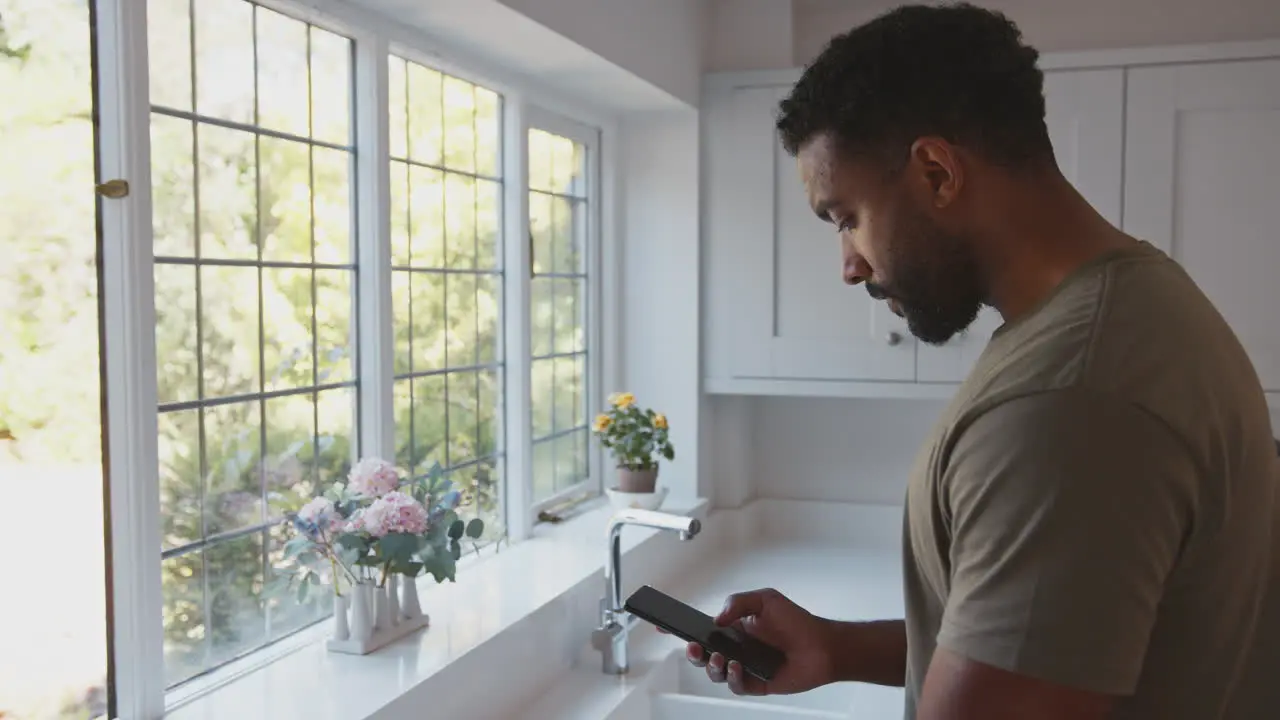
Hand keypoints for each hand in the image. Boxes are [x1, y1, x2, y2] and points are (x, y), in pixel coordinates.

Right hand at [676, 588, 833, 696]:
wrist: (821, 646)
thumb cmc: (795, 621)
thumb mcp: (765, 599)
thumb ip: (738, 603)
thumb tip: (716, 620)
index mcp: (732, 628)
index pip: (700, 628)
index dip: (680, 627)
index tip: (661, 624)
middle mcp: (735, 648)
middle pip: (701, 654)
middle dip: (691, 652)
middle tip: (693, 646)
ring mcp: (743, 667)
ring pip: (715, 672)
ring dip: (712, 666)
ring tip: (721, 657)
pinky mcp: (755, 684)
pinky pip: (736, 685)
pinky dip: (733, 677)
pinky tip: (738, 667)